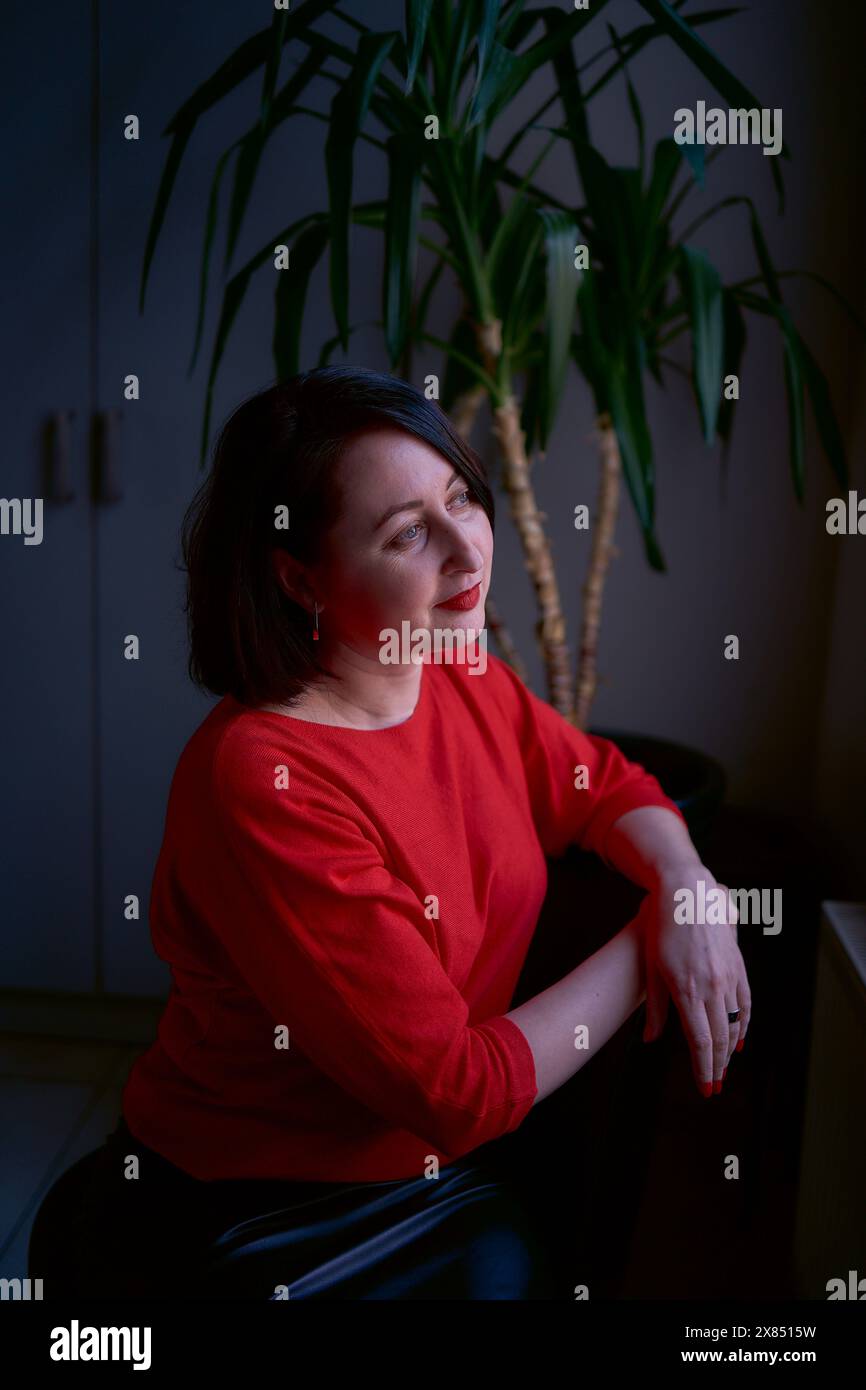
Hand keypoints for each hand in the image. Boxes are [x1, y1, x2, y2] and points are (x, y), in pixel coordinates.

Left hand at [637, 865, 751, 1095]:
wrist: (687, 892)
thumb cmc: (660, 927)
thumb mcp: (650, 966)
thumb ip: (654, 1007)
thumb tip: (649, 1040)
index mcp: (687, 989)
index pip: (700, 1041)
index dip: (703, 1068)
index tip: (705, 1088)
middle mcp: (712, 986)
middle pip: (720, 1038)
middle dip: (717, 1066)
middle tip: (714, 1086)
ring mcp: (728, 975)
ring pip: (735, 1023)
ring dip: (730, 1050)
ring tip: (723, 1068)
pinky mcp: (737, 965)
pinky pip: (746, 1002)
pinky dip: (744, 1024)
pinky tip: (740, 1039)